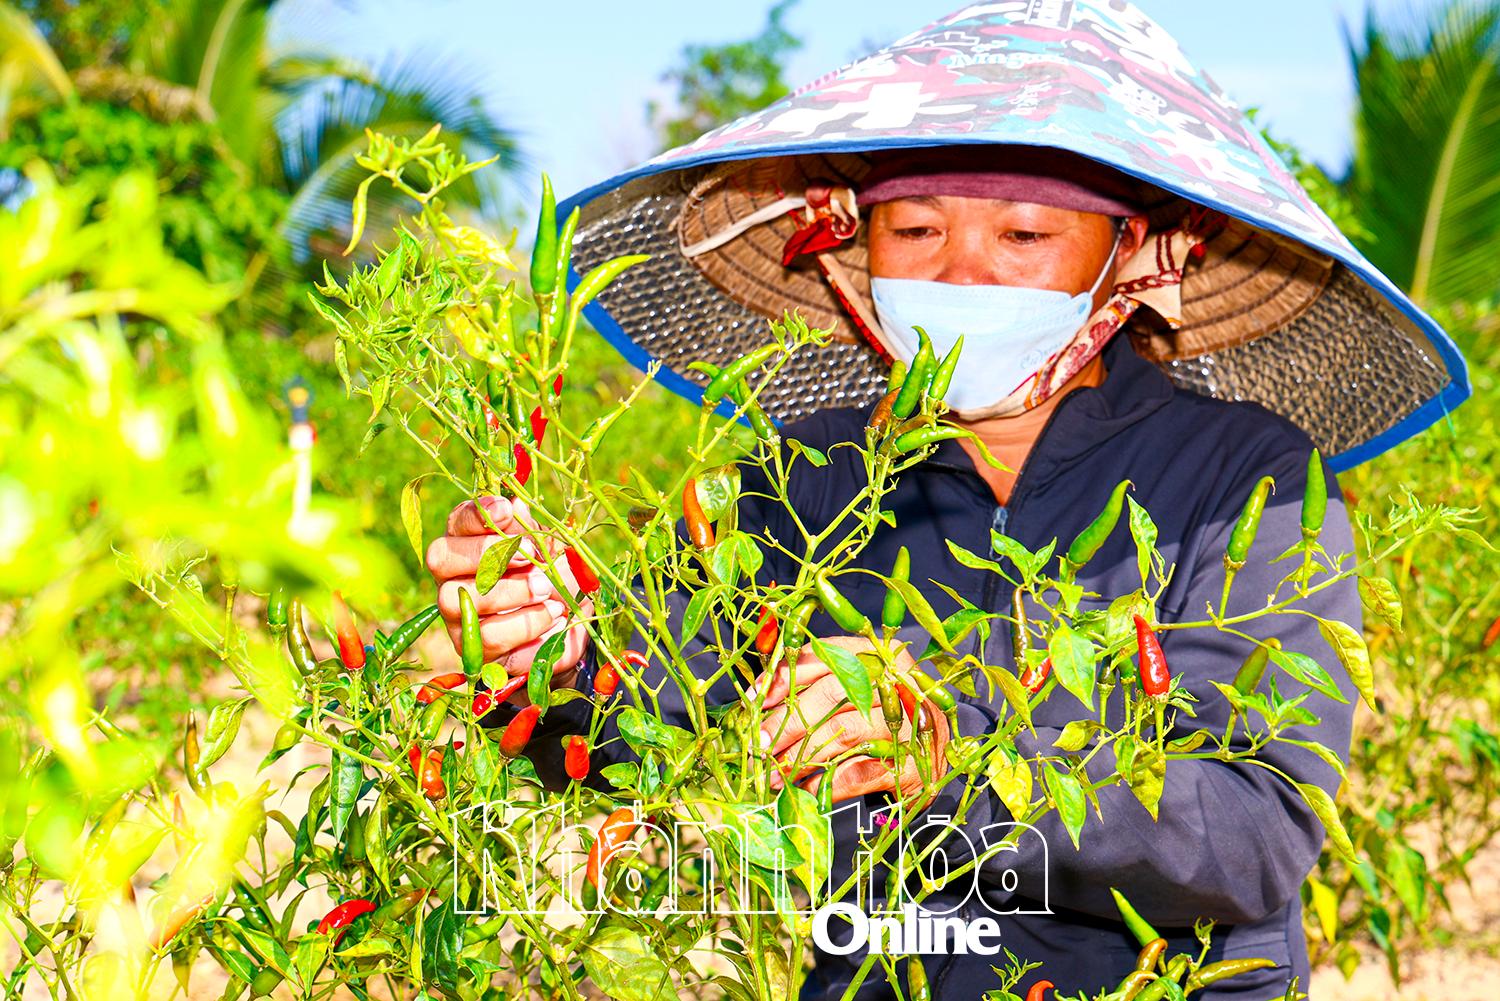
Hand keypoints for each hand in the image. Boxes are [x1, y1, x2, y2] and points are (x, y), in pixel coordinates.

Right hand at [426, 496, 590, 701]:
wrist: (570, 624)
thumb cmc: (552, 575)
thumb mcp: (546, 548)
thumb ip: (527, 530)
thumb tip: (515, 506)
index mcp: (467, 543)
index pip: (455, 522)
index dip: (476, 515)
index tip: (506, 510)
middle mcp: (451, 578)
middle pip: (441, 559)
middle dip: (490, 555)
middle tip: (533, 559)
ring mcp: (458, 616)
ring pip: (464, 601)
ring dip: (513, 594)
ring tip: (549, 592)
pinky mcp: (474, 650)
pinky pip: (489, 639)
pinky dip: (527, 626)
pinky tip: (552, 617)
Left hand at [752, 636, 948, 803]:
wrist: (933, 754)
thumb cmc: (880, 714)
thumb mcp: (853, 688)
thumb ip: (810, 683)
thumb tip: (758, 696)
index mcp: (878, 656)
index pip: (826, 656)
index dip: (786, 677)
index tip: (756, 700)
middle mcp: (896, 684)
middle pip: (833, 694)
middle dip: (788, 721)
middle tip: (759, 746)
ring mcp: (908, 725)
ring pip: (843, 734)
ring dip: (800, 758)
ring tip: (771, 775)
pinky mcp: (911, 765)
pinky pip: (857, 773)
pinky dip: (825, 784)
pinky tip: (803, 789)